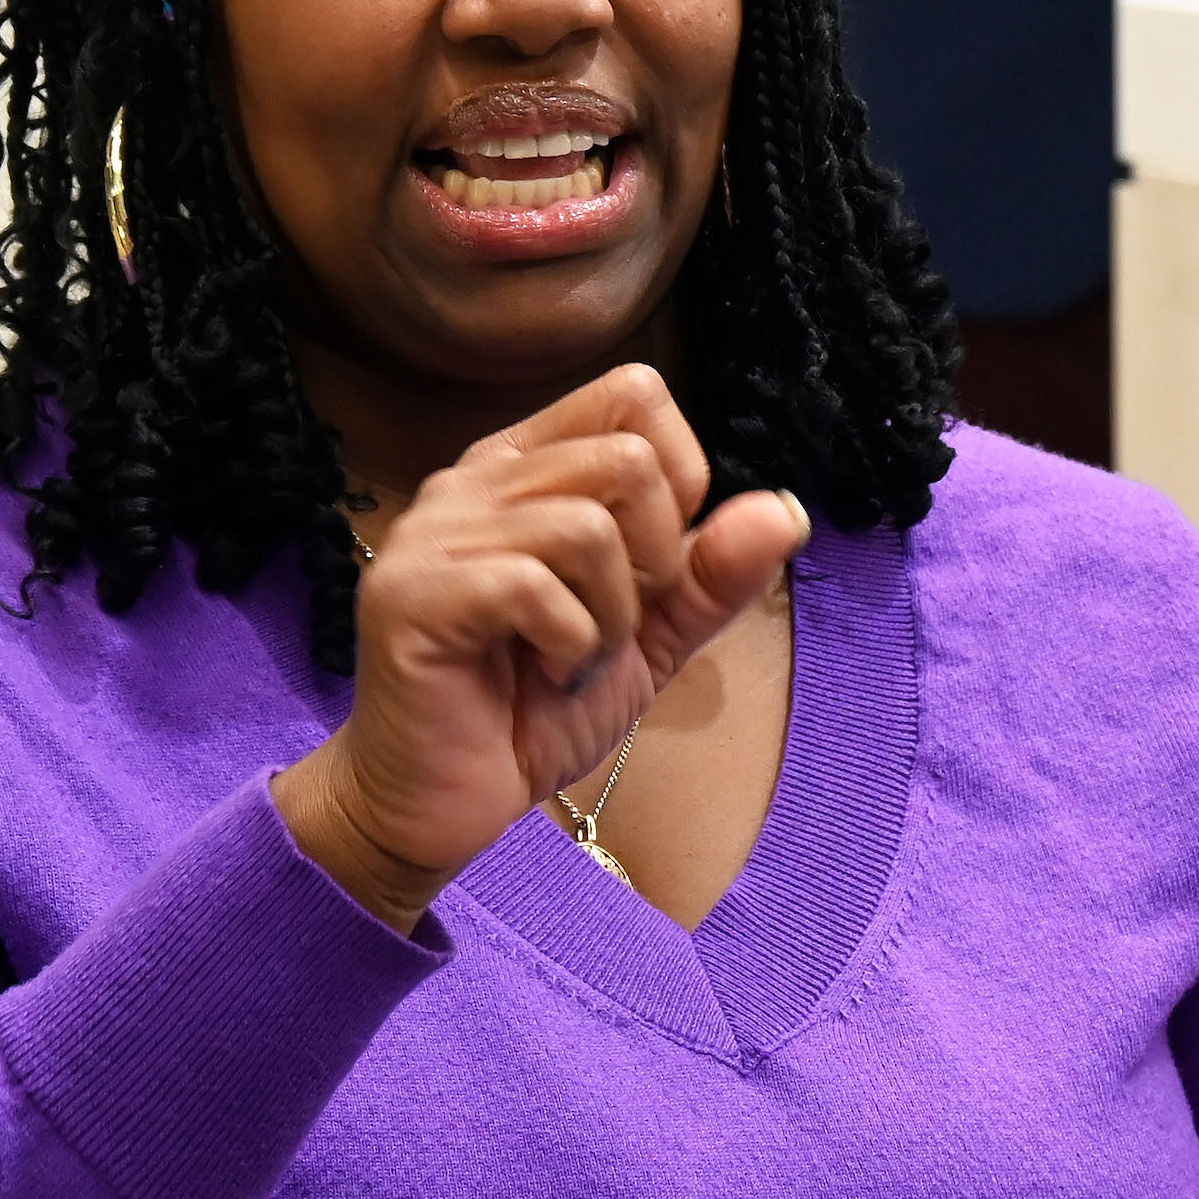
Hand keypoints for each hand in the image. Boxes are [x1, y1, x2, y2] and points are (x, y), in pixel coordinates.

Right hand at [272, 365, 808, 929]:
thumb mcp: (652, 635)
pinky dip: (568, 649)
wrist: (444, 804)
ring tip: (568, 660)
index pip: (633, 394)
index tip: (646, 569)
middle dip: (652, 562)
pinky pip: (534, 587)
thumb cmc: (535, 708)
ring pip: (587, 526)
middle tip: (609, 627)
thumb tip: (786, 509)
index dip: (678, 483)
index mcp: (525, 466)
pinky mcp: (412, 593)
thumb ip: (712, 573)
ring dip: (609, 619)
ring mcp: (433, 531)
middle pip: (626, 458)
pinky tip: (539, 678)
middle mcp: (472, 479)